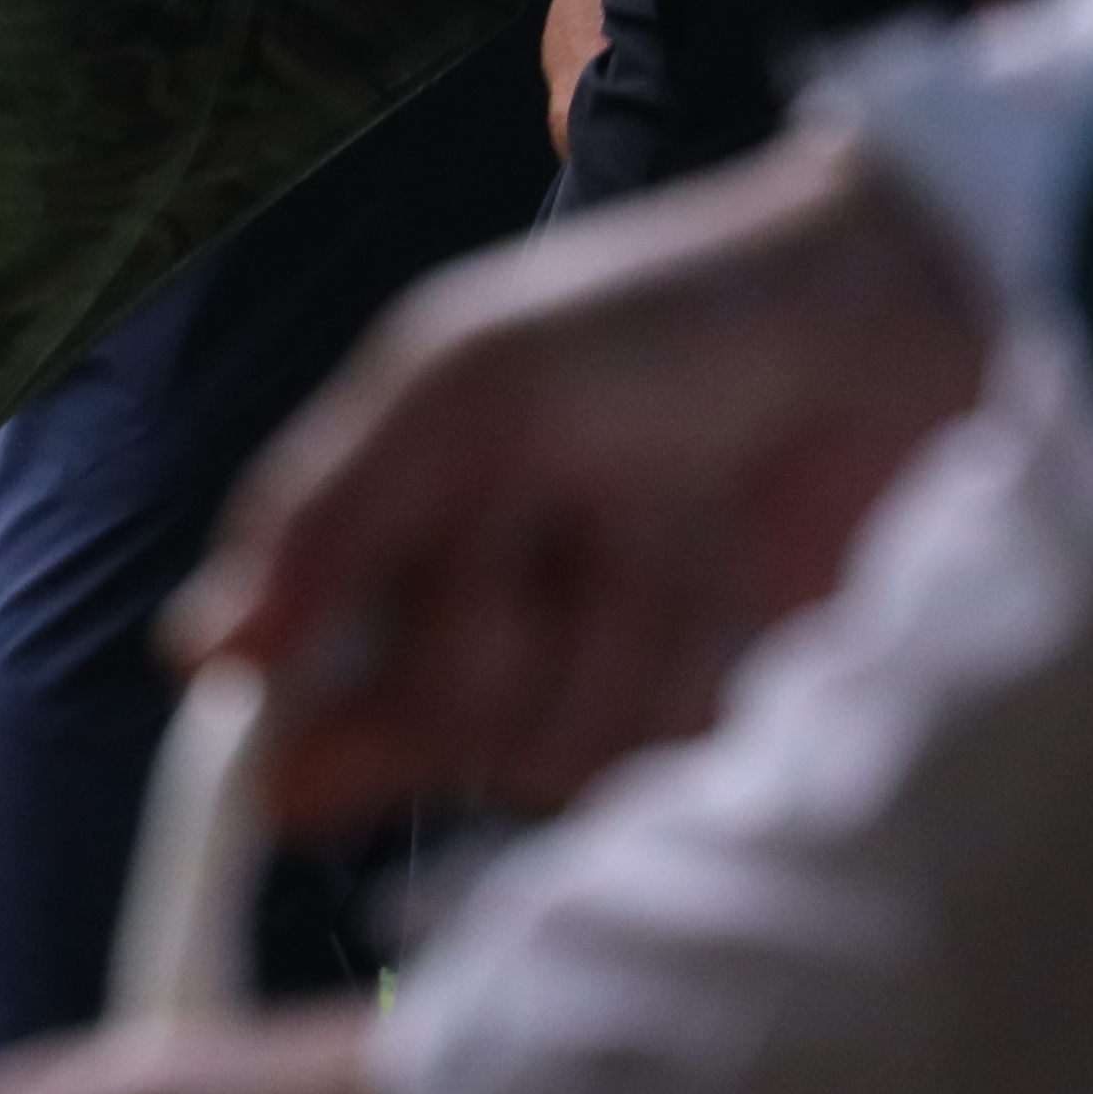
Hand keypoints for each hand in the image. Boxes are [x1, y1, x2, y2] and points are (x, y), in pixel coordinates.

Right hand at [174, 128, 994, 846]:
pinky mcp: (691, 728)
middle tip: (574, 516)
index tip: (293, 759)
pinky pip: (641, 768)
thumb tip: (203, 657)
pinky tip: (727, 580)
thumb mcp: (464, 390)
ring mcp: (583, 676)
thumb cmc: (658, 325)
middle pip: (414, 725)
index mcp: (386, 520)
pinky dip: (688, 672)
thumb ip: (332, 519)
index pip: (284, 667)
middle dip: (491, 636)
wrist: (889, 337)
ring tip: (677, 521)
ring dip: (613, 635)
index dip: (288, 721)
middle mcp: (468, 611)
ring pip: (533, 753)